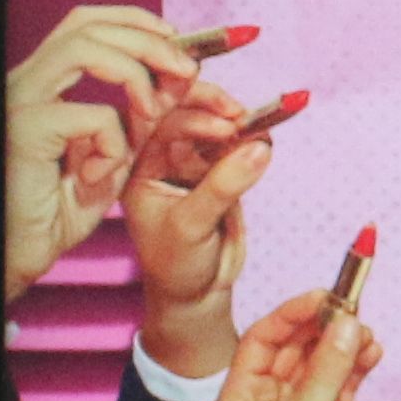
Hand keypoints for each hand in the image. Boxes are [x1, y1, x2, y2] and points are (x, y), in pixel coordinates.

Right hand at [0, 3, 194, 296]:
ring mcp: (20, 101)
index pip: (88, 23)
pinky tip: (104, 171)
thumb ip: (141, 112)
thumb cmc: (62, 207)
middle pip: (88, 23)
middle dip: (149, 40)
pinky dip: (112, 139)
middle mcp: (27, 82)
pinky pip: (88, 114)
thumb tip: (186, 72)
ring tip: (156, 108)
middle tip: (189, 71)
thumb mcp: (114, 150)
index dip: (138, 22)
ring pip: (83, 47)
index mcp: (44, 82)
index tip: (182, 41)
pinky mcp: (23, 131)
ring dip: (136, 70)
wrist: (25, 252)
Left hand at [118, 79, 278, 373]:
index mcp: (136, 167)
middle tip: (241, 116)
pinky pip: (237, 143)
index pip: (157, 122)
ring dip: (237, 123)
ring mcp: (190, 161)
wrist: (196, 292)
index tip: (224, 122)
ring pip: (214, 125)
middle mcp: (159, 158)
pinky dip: (252, 137)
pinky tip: (264, 138)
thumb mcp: (192, 226)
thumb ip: (223, 186)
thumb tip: (260, 148)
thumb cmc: (176, 265)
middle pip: (184, 112)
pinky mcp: (219, 169)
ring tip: (259, 130)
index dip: (189, 112)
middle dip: (213, 108)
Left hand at [210, 287, 375, 400]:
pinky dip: (359, 367)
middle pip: (296, 348)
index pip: (262, 341)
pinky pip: (343, 384)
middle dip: (324, 327)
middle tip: (353, 308)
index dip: (291, 315)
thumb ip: (325, 375)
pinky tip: (372, 353)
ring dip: (345, 346)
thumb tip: (345, 328)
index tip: (323, 296)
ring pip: (323, 364)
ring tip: (368, 334)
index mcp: (242, 399)